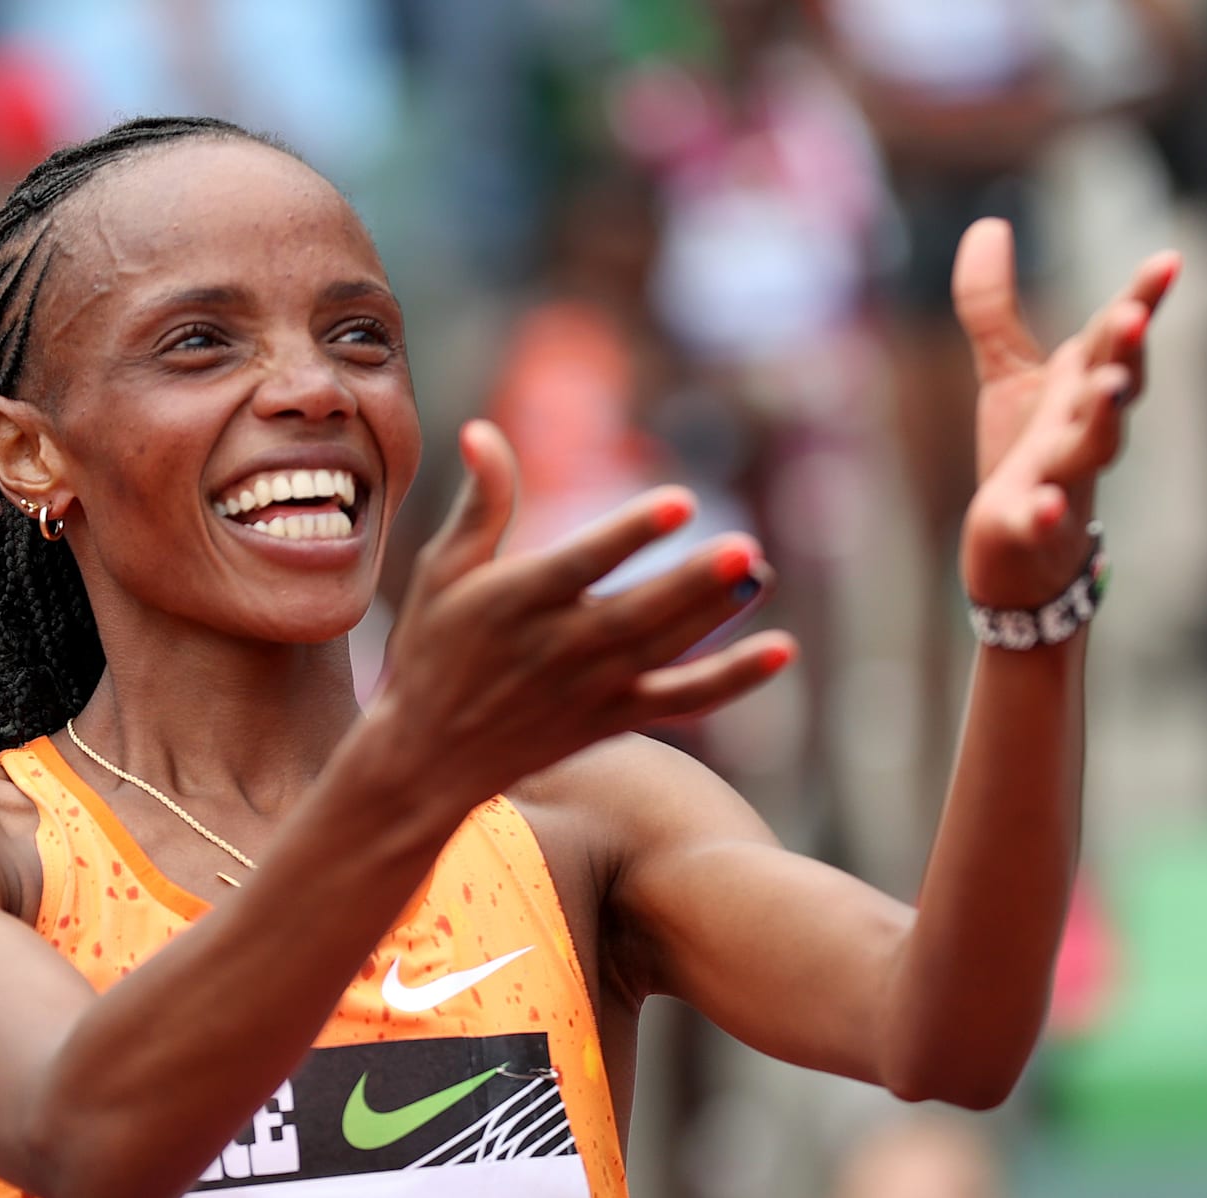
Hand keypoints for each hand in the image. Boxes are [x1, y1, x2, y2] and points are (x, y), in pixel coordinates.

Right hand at [373, 420, 794, 800]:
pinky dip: (730, 681)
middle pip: (635, 615)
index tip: (679, 502)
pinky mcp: (612, 720)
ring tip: (759, 573)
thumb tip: (482, 430)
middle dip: (690, 584)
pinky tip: (779, 651)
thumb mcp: (441, 574)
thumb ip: (479, 506)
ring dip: (714, 615)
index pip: (581, 566)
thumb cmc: (433, 650)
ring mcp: (588, 690)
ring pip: (662, 651)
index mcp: (512, 604)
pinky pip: (681, 700)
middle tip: (743, 548)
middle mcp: (555, 649)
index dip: (630, 535)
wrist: (426, 759)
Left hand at [954, 219, 1179, 606]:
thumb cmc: (1028, 456)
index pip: (1114, 339)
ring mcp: (1063, 478)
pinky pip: (1043, 520)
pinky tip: (1044, 503)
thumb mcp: (1008, 374)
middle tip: (1132, 317)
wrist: (1022, 556)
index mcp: (1082, 388)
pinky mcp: (1030, 526)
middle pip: (1113, 388)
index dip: (1141, 300)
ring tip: (1108, 390)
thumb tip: (989, 224)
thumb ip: (995, 305)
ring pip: (1091, 448)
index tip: (1170, 259)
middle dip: (1125, 353)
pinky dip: (1045, 512)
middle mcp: (1082, 429)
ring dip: (1102, 420)